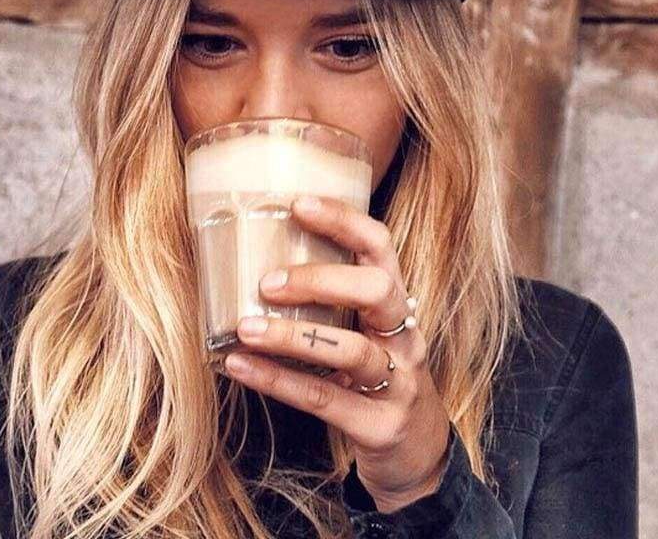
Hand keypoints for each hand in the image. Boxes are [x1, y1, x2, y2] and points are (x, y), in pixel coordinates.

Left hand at [222, 195, 451, 511]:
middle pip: (377, 290)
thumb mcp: (364, 331)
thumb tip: (253, 265)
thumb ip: (330, 302)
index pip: (380, 247)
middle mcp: (404, 335)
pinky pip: (325, 398)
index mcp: (395, 304)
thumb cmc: (375, 376)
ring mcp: (398, 382)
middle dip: (321, 279)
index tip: (297, 203)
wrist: (416, 453)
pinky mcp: (380, 425)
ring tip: (245, 329)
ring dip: (292, 336)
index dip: (343, 221)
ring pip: (351, 350)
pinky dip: (278, 381)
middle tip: (267, 283)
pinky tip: (240, 367)